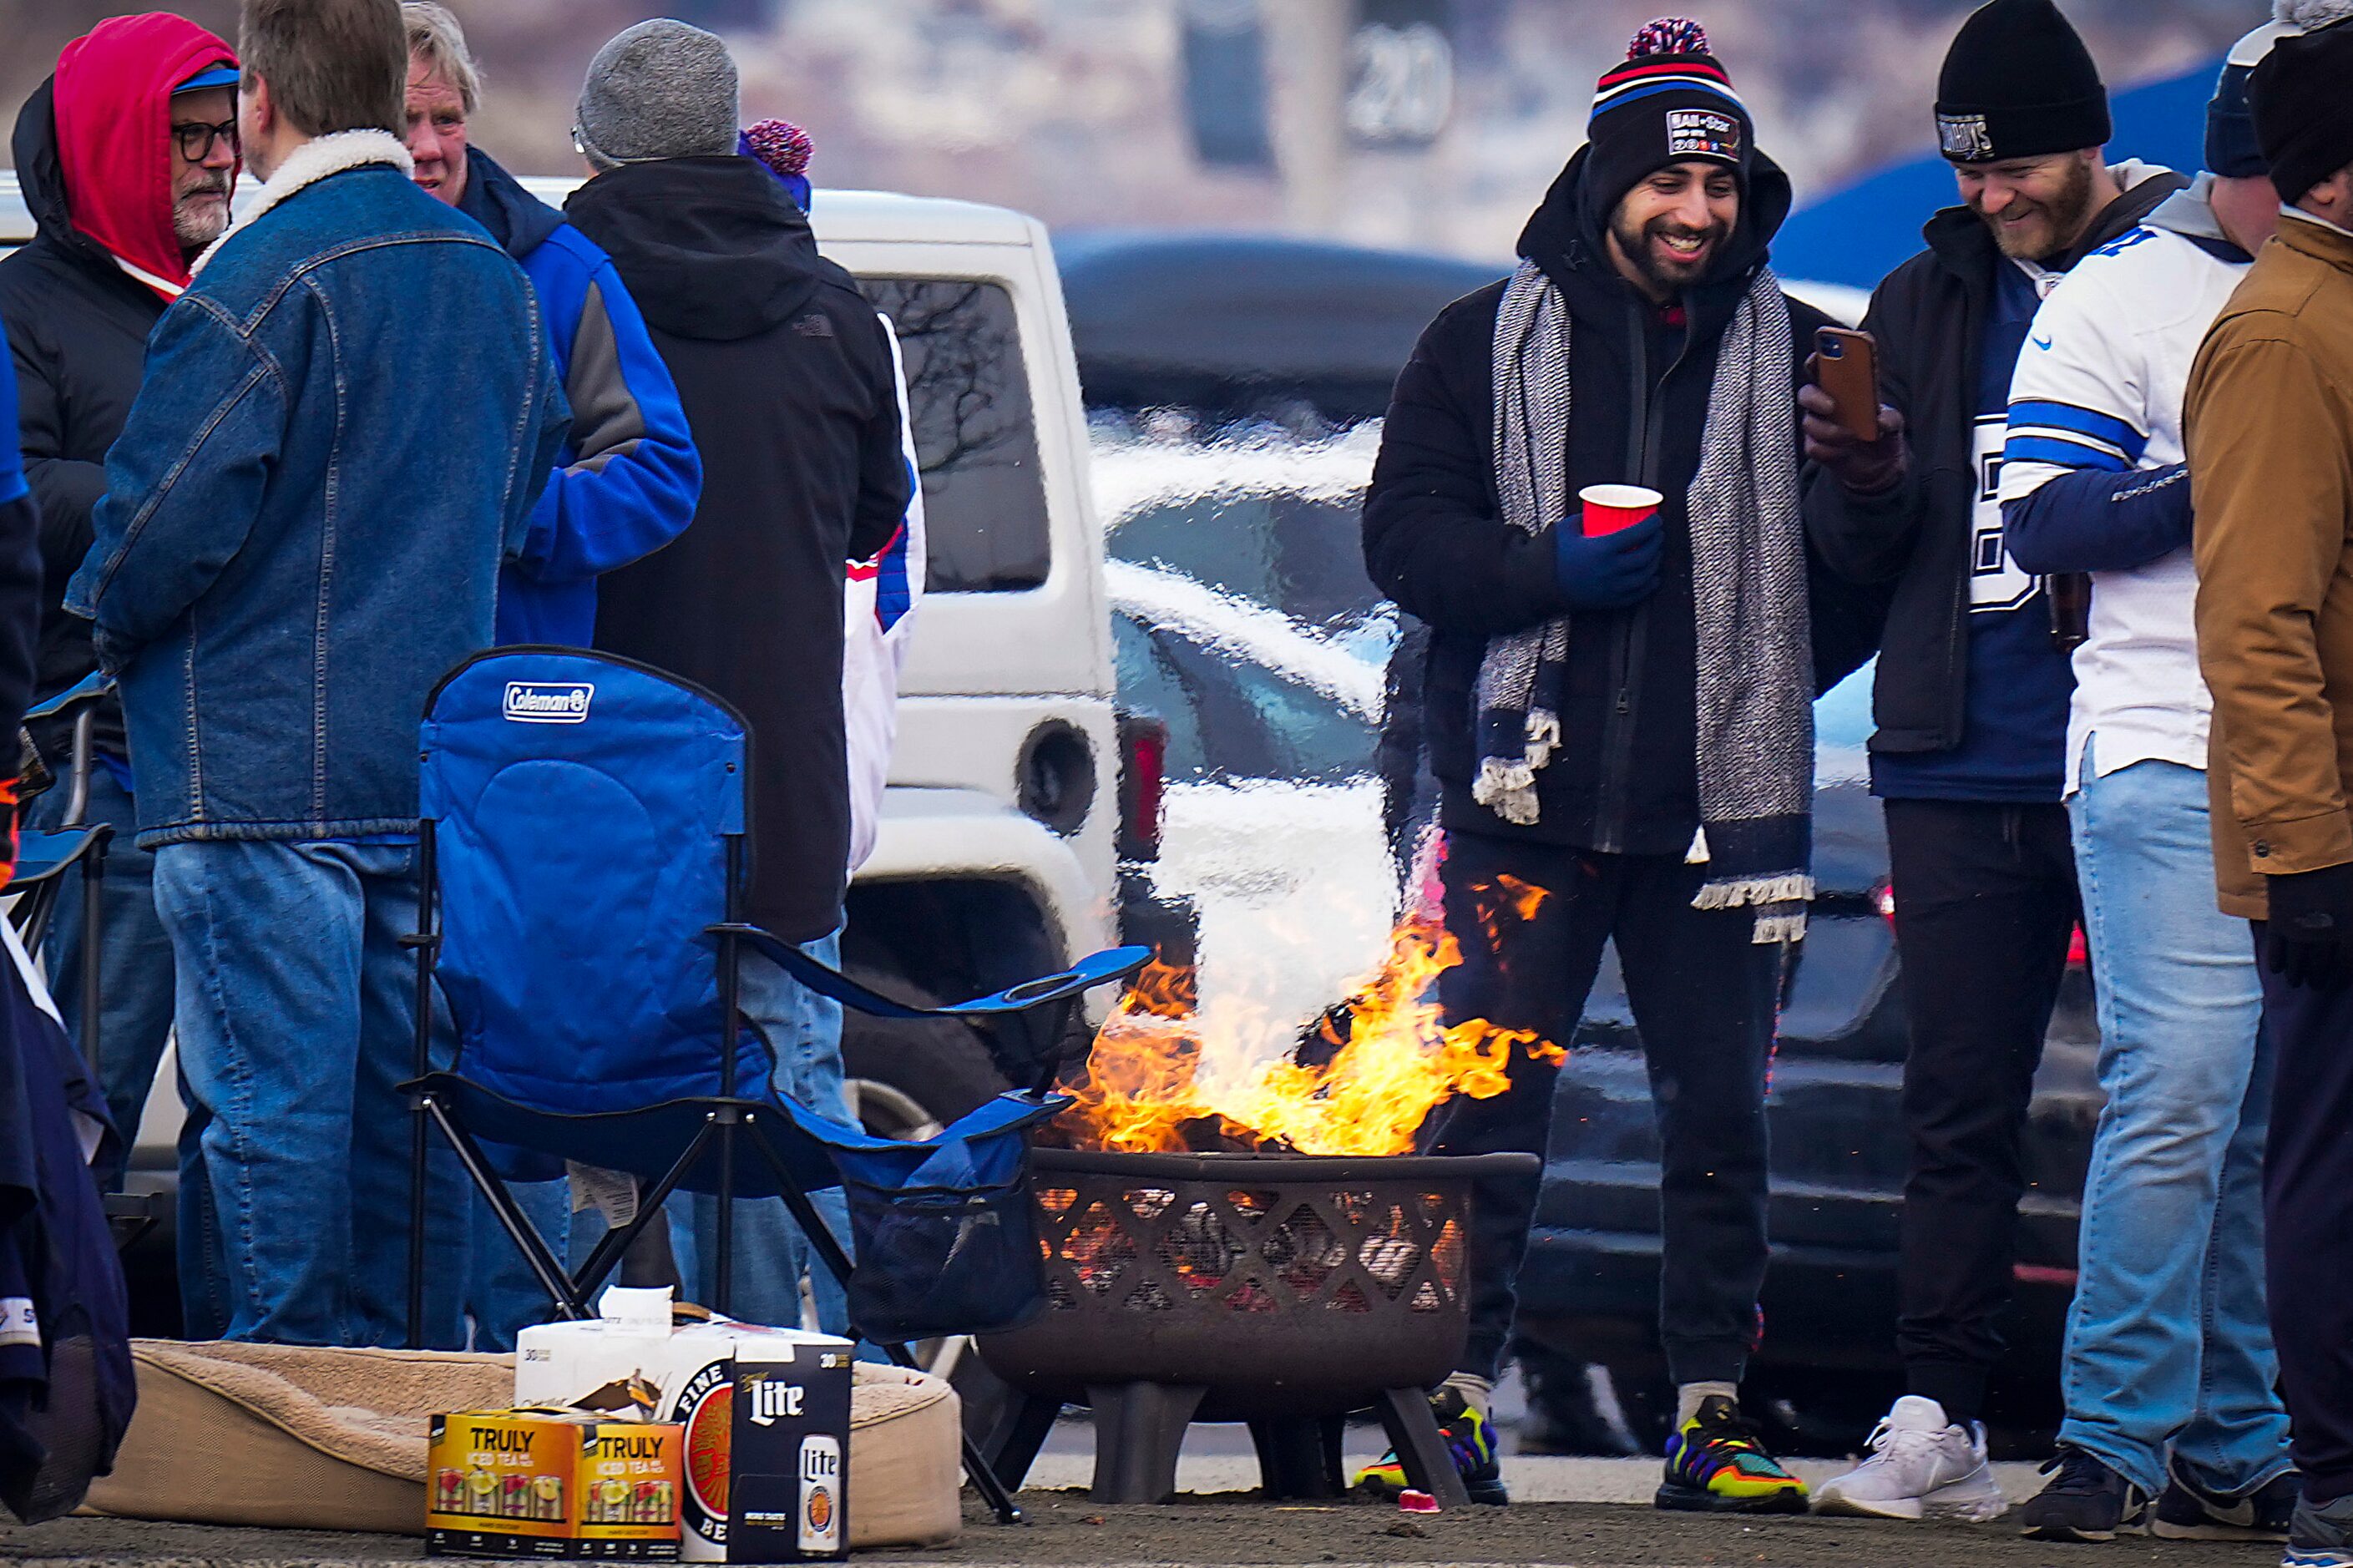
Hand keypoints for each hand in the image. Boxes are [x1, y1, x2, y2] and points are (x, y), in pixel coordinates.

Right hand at [1554, 513, 1663, 610]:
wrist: (1537, 585)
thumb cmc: (1550, 554)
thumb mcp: (1566, 528)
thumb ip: (1585, 518)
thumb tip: (1601, 510)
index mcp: (1601, 549)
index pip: (1636, 535)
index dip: (1652, 526)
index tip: (1657, 520)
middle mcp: (1609, 570)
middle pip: (1644, 556)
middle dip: (1657, 543)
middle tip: (1658, 534)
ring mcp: (1610, 588)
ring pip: (1643, 576)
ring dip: (1655, 563)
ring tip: (1656, 553)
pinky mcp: (1607, 601)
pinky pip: (1635, 595)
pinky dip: (1648, 586)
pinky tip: (1653, 578)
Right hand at [1799, 367, 1907, 496]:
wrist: (1880, 465)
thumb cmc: (1882, 433)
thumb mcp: (1893, 422)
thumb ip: (1890, 418)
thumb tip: (1881, 421)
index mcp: (1840, 388)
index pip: (1821, 367)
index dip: (1817, 359)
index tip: (1820, 356)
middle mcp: (1823, 405)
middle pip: (1806, 394)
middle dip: (1815, 398)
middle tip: (1832, 406)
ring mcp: (1818, 427)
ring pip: (1809, 424)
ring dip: (1830, 430)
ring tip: (1851, 436)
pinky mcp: (1817, 449)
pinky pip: (1814, 447)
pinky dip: (1830, 450)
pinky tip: (1844, 451)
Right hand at [2264, 862, 2352, 989]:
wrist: (2306, 849)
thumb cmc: (2341, 865)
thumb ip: (2352, 912)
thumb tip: (2350, 930)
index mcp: (2348, 926)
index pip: (2348, 961)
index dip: (2344, 971)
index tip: (2341, 976)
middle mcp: (2323, 934)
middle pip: (2320, 964)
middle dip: (2319, 976)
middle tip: (2316, 986)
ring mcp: (2298, 928)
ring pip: (2297, 960)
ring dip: (2297, 973)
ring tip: (2296, 982)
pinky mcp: (2278, 920)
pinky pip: (2276, 947)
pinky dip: (2276, 960)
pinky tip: (2277, 969)